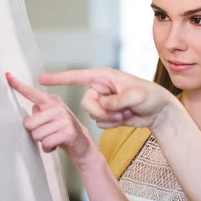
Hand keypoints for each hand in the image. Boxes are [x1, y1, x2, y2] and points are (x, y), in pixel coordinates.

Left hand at [6, 72, 96, 166]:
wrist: (82, 144)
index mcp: (52, 101)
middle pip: (29, 123)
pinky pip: (47, 143)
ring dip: (42, 141)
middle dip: (34, 132)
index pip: (32, 93)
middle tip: (46, 132)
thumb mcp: (50, 117)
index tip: (7, 75)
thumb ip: (39, 111)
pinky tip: (55, 145)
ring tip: (52, 138)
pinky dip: (48, 148)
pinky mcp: (69, 132)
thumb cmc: (63, 130)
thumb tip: (30, 108)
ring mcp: (65, 119)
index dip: (18, 85)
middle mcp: (58, 108)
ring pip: (37, 135)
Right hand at [38, 67, 178, 130]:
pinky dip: (113, 124)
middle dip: (101, 112)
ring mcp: (102, 102)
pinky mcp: (106, 115)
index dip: (59, 78)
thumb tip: (100, 105)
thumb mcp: (135, 96)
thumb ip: (116, 100)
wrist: (159, 110)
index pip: (77, 76)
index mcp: (104, 77)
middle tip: (120, 113)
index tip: (41, 79)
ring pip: (92, 115)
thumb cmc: (150, 96)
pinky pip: (100, 124)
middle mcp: (100, 89)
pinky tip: (125, 119)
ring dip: (110, 119)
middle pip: (86, 103)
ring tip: (126, 114)